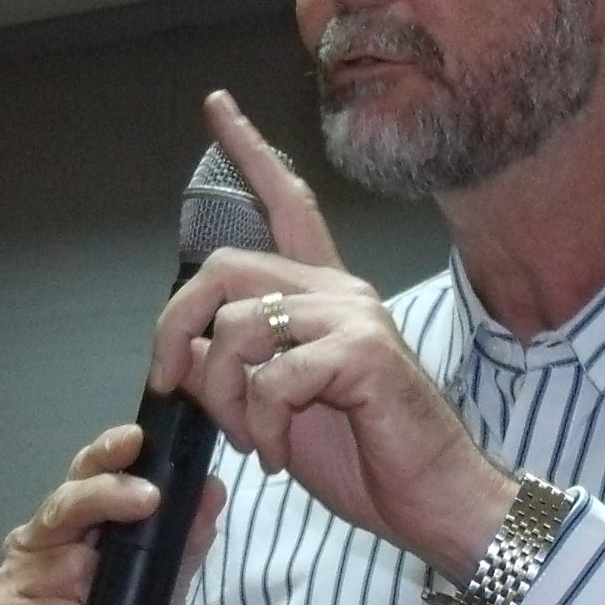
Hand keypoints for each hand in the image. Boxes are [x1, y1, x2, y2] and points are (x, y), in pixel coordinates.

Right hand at [0, 423, 225, 604]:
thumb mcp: (169, 592)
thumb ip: (184, 543)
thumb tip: (213, 489)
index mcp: (69, 532)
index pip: (84, 478)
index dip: (107, 456)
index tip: (136, 440)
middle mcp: (32, 549)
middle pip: (65, 506)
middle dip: (108, 499)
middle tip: (149, 500)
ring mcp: (11, 586)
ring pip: (62, 564)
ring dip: (96, 592)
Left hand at [148, 90, 516, 580]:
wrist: (432, 499)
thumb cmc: (365, 457)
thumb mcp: (276, 411)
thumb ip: (232, 373)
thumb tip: (181, 352)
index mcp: (323, 295)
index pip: (286, 203)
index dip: (248, 152)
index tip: (218, 105)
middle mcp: (339, 291)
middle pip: (224, 268)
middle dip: (176, 326)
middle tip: (171, 383)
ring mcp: (352, 316)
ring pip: (237, 329)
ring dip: (227, 400)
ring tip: (256, 439)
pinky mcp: (363, 352)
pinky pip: (273, 379)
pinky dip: (261, 428)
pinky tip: (280, 456)